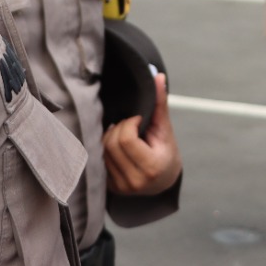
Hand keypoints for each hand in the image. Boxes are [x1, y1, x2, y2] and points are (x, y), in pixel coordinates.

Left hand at [102, 73, 182, 196]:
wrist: (164, 182)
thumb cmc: (166, 153)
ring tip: (125, 134)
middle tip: (130, 126)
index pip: (126, 139)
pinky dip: (106, 147)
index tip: (138, 120)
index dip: (129, 123)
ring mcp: (121, 187)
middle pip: (111, 143)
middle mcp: (135, 181)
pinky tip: (117, 145)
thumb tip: (157, 77)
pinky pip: (99, 160)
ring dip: (111, 136)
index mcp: (152, 168)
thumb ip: (160, 103)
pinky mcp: (111, 188)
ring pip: (102, 151)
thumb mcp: (166, 130)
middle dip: (119, 128)